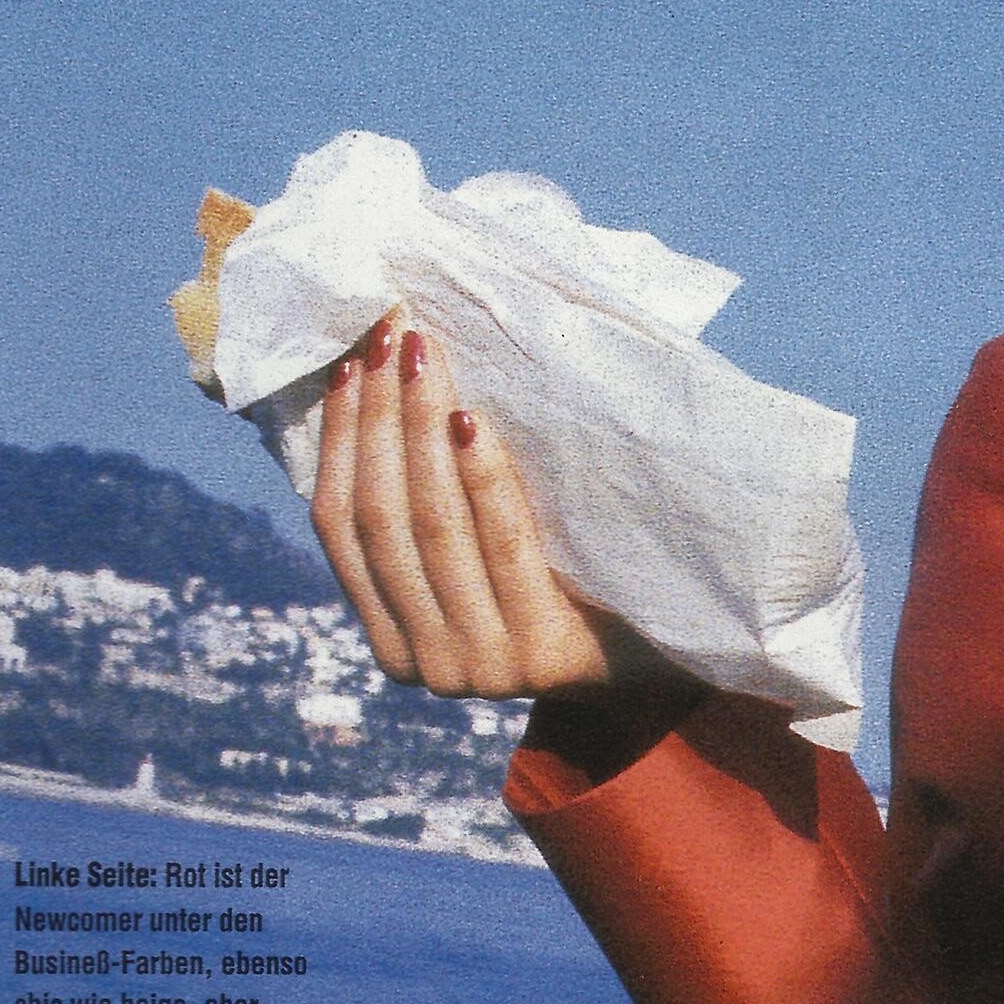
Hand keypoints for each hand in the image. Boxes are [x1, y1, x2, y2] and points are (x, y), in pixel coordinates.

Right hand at [311, 311, 690, 700]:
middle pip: (381, 518)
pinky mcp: (537, 657)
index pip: (341, 526)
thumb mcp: (485, 561)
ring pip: (431, 527)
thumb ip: (432, 516)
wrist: (663, 660)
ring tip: (426, 360)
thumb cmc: (569, 587)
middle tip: (392, 338)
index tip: (352, 363)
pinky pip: (502, 546)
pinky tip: (470, 421)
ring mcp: (480, 665)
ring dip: (419, 431)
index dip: (340, 439)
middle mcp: (427, 662)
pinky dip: (482, 479)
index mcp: (394, 642)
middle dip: (379, 419)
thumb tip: (384, 393)